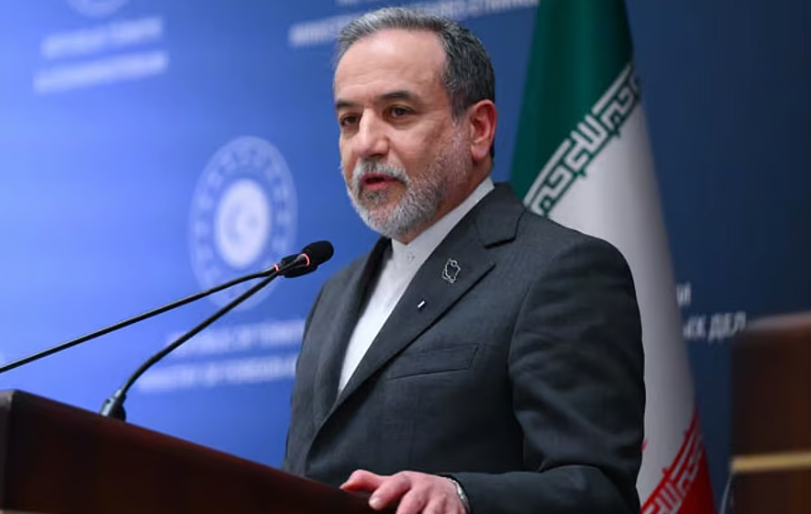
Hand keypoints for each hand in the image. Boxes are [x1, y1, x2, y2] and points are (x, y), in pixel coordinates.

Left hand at [341, 469, 466, 513]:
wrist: (450, 492)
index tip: (374, 504)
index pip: (397, 483)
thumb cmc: (415, 490)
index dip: (386, 492)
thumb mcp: (396, 484)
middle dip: (406, 511)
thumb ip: (371, 484)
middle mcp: (426, 490)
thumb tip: (346, 486)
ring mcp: (442, 504)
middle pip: (415, 501)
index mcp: (410, 481)